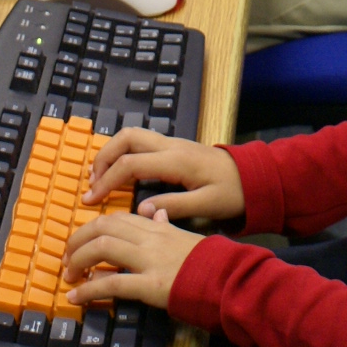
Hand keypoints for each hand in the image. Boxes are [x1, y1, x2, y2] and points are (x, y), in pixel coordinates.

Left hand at [63, 207, 199, 310]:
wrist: (226, 278)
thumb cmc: (206, 260)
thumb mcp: (184, 236)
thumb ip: (166, 225)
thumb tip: (155, 213)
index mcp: (156, 227)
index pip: (117, 219)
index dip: (93, 228)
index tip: (81, 242)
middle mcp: (149, 238)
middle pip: (103, 228)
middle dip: (78, 242)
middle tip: (67, 259)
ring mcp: (149, 260)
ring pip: (103, 248)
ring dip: (79, 262)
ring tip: (68, 277)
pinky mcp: (150, 284)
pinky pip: (113, 283)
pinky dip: (89, 290)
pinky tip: (76, 297)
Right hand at [83, 129, 245, 220]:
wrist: (255, 176)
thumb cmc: (233, 193)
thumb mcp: (207, 206)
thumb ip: (174, 206)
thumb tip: (142, 211)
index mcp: (176, 161)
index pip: (130, 164)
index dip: (106, 181)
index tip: (91, 200)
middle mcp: (171, 146)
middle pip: (126, 137)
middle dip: (103, 157)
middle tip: (91, 183)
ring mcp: (173, 143)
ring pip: (132, 135)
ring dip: (111, 152)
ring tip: (100, 177)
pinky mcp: (175, 147)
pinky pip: (141, 142)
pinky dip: (124, 152)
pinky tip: (120, 172)